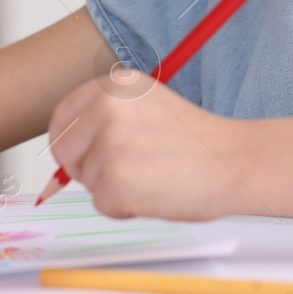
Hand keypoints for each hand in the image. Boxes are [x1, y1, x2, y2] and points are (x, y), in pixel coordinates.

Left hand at [46, 71, 245, 220]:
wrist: (234, 161)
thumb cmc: (197, 142)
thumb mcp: (147, 110)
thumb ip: (104, 124)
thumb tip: (59, 161)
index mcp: (115, 85)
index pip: (62, 117)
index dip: (70, 143)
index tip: (84, 156)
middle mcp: (108, 107)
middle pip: (64, 150)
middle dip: (86, 169)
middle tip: (127, 171)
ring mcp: (110, 144)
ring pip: (84, 181)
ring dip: (111, 189)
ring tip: (151, 177)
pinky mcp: (116, 180)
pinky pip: (101, 205)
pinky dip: (124, 208)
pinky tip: (155, 192)